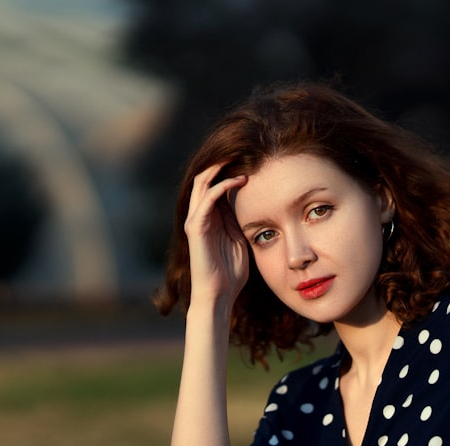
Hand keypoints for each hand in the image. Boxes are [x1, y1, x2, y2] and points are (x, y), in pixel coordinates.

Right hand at [184, 164, 248, 304]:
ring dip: (220, 167)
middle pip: (206, 177)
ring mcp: (196, 220)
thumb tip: (253, 202)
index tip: (250, 157)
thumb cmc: (231, 272)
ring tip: (239, 155)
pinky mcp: (196, 227)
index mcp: (211, 217)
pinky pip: (207, 199)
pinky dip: (222, 186)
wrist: (219, 294)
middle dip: (222, 161)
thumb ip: (240, 220)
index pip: (216, 183)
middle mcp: (200, 214)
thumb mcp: (241, 239)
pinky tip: (239, 180)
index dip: (230, 168)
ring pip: (203, 182)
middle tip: (242, 147)